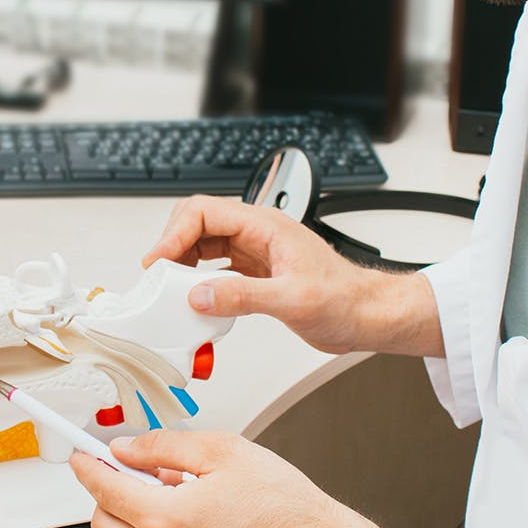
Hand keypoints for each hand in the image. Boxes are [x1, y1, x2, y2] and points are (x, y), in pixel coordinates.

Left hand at [67, 430, 393, 527]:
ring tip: (177, 495)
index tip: (82, 456)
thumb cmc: (286, 509)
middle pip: (104, 526)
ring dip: (135, 520)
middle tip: (131, 471)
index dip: (89, 467)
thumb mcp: (223, 452)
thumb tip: (126, 449)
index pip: (104, 491)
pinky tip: (190, 521)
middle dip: (109, 495)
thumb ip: (163, 447)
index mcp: (169, 521)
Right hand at [142, 195, 440, 355]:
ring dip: (183, 262)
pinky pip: (216, 267)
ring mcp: (256, 251)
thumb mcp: (293, 301)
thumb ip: (243, 296)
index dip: (174, 234)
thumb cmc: (346, 301)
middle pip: (197, 222)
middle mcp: (258, 233)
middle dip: (172, 245)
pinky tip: (196, 297)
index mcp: (266, 226)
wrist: (369, 315)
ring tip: (171, 287)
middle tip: (159, 276)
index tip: (158, 262)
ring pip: (204, 244)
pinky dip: (198, 279)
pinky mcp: (257, 272)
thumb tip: (199, 295)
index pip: (204, 212)